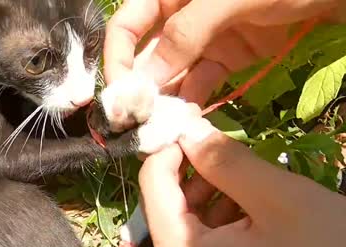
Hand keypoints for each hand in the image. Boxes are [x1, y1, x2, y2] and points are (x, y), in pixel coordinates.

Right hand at [104, 0, 341, 103]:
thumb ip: (187, 33)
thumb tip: (145, 78)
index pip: (127, 25)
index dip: (117, 58)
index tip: (121, 94)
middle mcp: (181, 15)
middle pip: (146, 54)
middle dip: (138, 88)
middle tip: (134, 125)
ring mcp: (205, 38)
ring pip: (171, 74)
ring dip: (162, 102)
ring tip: (157, 132)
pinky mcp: (228, 57)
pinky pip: (201, 82)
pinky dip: (191, 103)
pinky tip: (184, 124)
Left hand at [139, 114, 345, 246]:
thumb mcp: (279, 200)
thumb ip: (226, 161)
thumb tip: (187, 128)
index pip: (152, 182)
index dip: (170, 144)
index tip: (194, 116)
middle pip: (168, 203)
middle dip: (195, 170)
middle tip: (232, 146)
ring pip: (189, 222)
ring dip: (213, 193)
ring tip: (253, 179)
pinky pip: (207, 245)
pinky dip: (224, 219)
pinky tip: (258, 209)